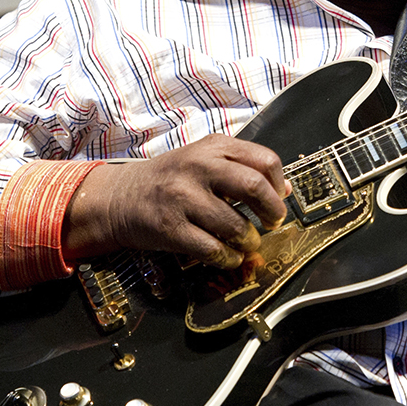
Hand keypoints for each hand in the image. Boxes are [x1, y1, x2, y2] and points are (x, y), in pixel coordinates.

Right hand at [63, 135, 289, 269]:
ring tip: (248, 242)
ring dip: (250, 240)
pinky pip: (212, 249)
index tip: (278, 200)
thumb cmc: (171, 179)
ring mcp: (182, 197)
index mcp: (213, 147)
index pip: (264, 160)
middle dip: (272, 211)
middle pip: (254, 186)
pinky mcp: (170, 228)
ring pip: (235, 224)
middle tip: (273, 223)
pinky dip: (228, 258)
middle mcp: (198, 167)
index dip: (279, 184)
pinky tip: (229, 256)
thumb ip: (244, 168)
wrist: (121, 197)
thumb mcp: (206, 160)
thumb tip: (285, 189)